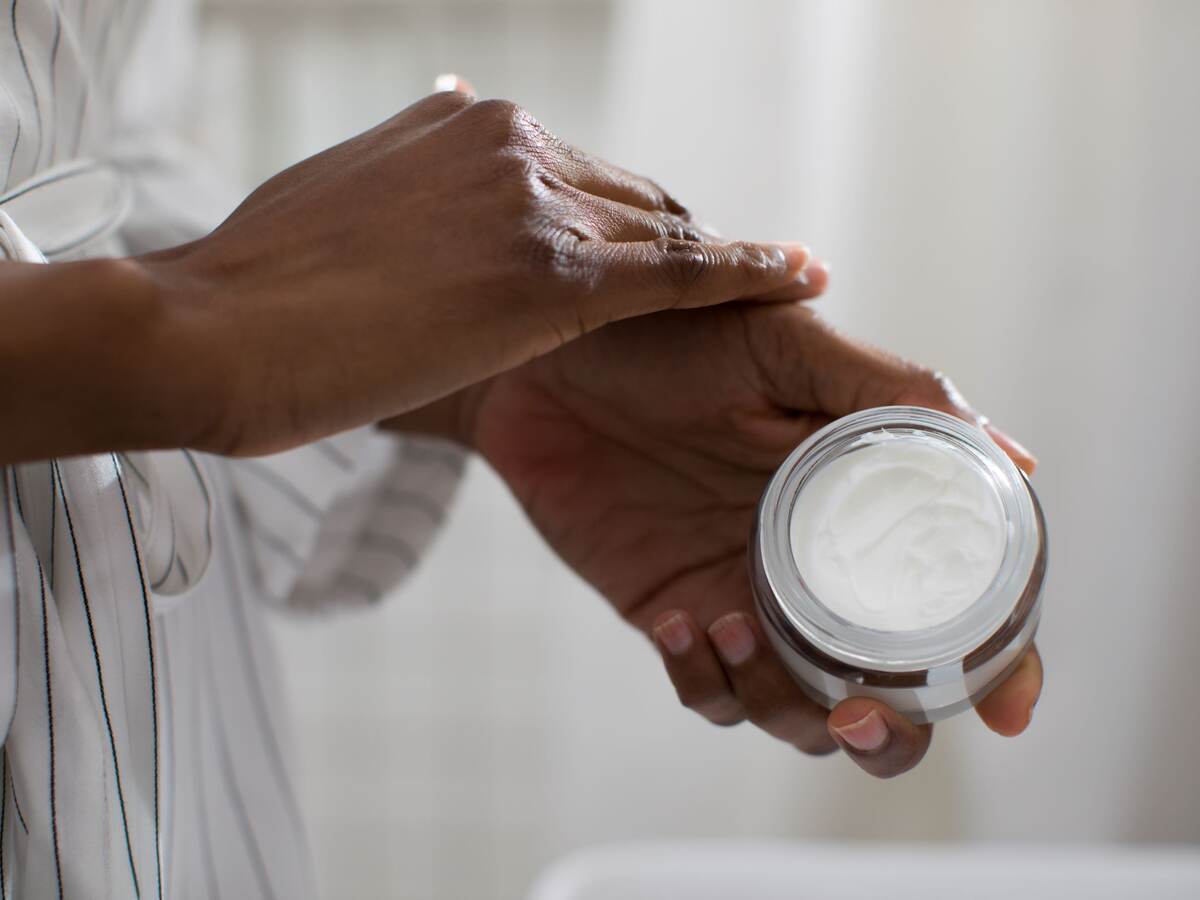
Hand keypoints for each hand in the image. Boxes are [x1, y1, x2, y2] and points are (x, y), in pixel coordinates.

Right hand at [139, 91, 818, 457]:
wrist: (212, 331)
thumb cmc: (258, 282)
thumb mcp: (339, 185)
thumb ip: (413, 148)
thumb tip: (458, 97)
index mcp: (466, 123)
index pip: (582, 173)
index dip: (630, 218)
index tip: (665, 244)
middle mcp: (511, 142)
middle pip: (635, 198)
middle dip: (683, 241)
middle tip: (745, 276)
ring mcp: (534, 205)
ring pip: (664, 231)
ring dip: (728, 259)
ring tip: (793, 280)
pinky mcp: (549, 277)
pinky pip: (680, 274)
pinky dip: (749, 271)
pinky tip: (802, 276)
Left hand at [437, 301, 1040, 777]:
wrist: (541, 359)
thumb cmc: (665, 337)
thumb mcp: (784, 346)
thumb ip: (891, 393)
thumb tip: (1016, 460)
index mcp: (863, 505)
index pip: (953, 603)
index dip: (994, 665)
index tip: (1006, 709)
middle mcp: (815, 564)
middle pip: (887, 691)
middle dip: (890, 730)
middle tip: (857, 711)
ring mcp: (745, 595)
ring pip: (799, 709)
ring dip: (781, 698)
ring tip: (729, 618)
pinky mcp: (674, 614)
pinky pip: (708, 691)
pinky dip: (701, 677)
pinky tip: (675, 618)